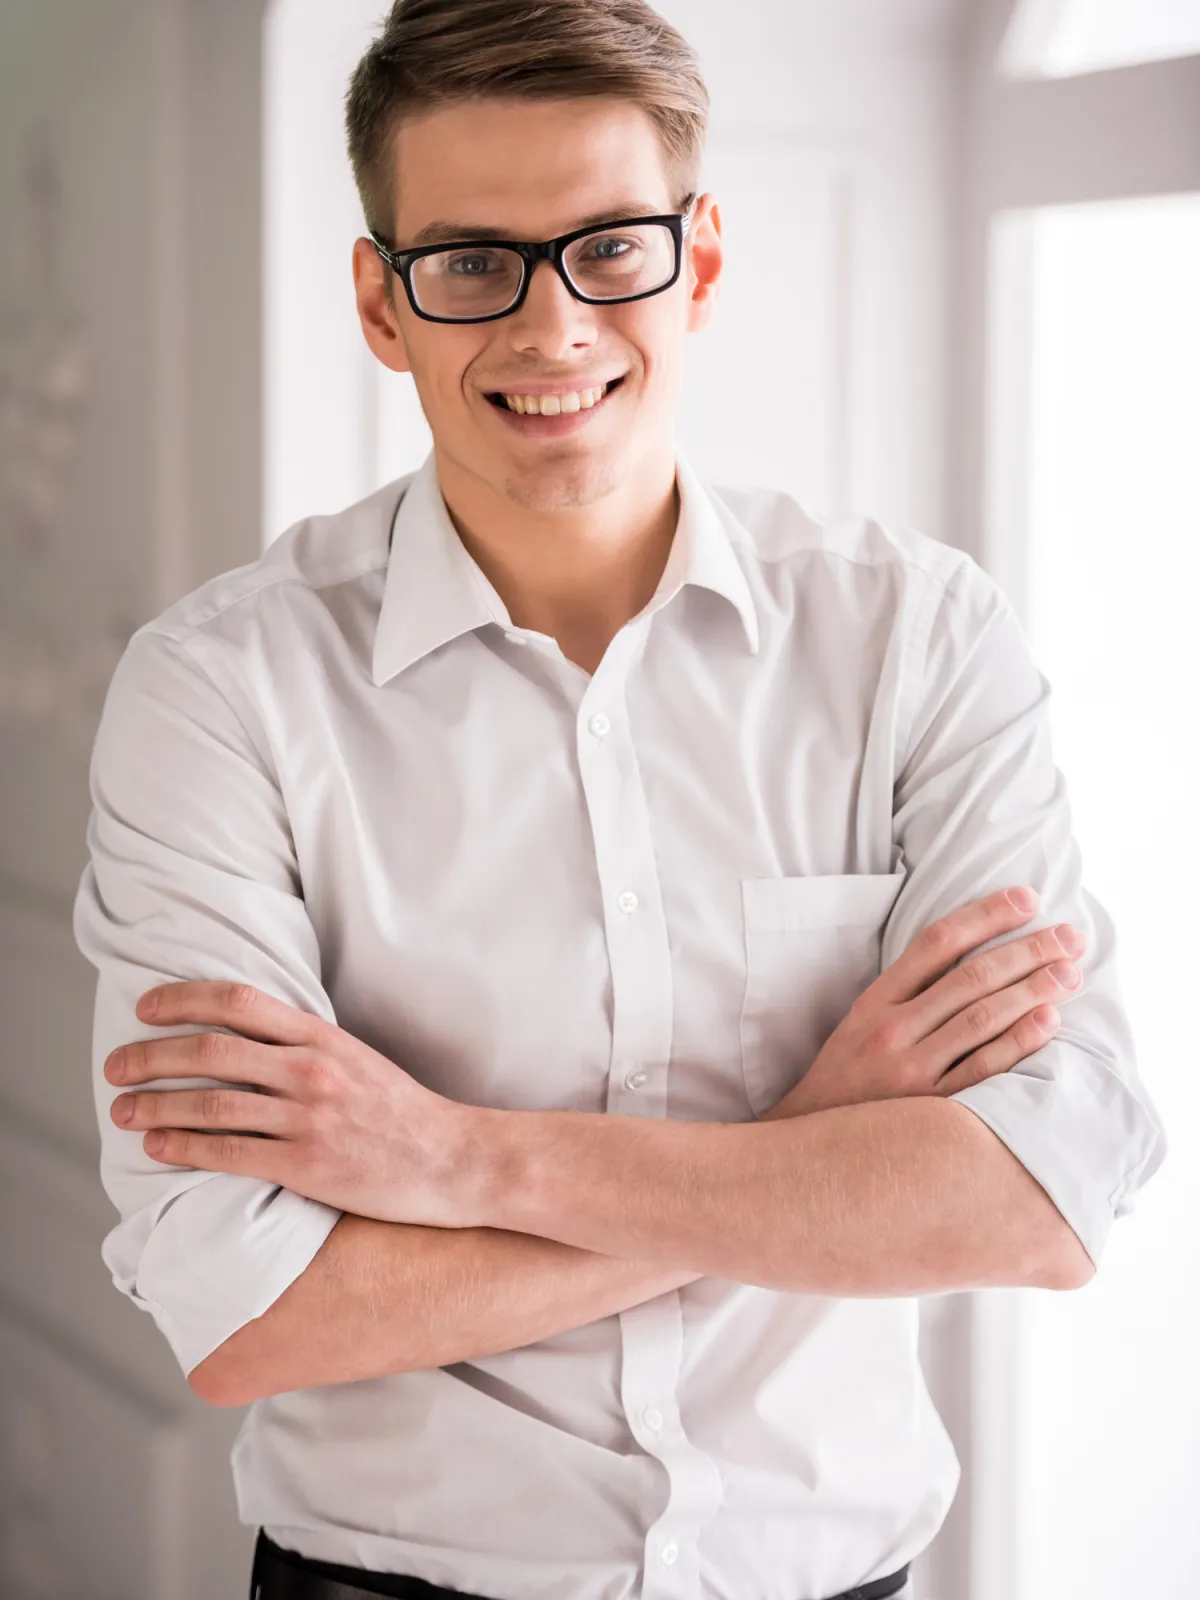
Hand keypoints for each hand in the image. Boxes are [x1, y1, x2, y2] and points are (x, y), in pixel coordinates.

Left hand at [104, 981, 486, 1227]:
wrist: (454, 1159)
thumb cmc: (403, 1112)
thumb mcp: (357, 1058)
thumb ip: (304, 1045)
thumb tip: (244, 1038)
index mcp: (322, 1037)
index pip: (238, 1002)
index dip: (183, 1000)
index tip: (145, 1009)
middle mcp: (311, 1070)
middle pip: (211, 1050)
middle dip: (151, 1056)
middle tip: (115, 1065)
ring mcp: (308, 1119)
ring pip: (211, 1102)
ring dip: (156, 1104)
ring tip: (123, 1109)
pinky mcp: (307, 1166)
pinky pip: (229, 1153)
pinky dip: (185, 1146)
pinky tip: (157, 1146)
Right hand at [761, 886, 1085, 1119]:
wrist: (812, 1141)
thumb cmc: (848, 1075)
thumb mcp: (861, 1021)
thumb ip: (908, 991)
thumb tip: (972, 954)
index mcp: (875, 1001)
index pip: (937, 943)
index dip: (986, 915)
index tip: (1028, 898)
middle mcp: (893, 1030)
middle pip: (970, 978)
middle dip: (1027, 951)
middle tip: (1069, 936)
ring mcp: (912, 1070)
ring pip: (982, 1018)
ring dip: (1033, 990)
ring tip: (1069, 971)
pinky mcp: (930, 1108)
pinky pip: (983, 1069)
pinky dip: (1018, 1042)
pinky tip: (1048, 1020)